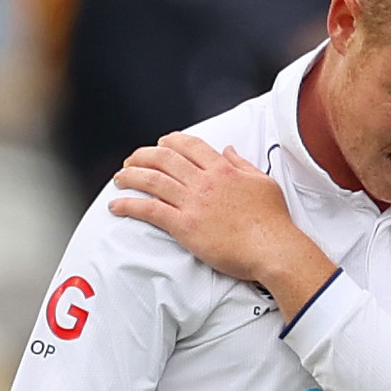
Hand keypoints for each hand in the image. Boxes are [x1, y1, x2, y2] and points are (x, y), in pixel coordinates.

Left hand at [109, 134, 336, 308]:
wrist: (274, 249)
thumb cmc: (273, 221)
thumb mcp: (262, 182)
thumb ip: (242, 164)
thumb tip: (228, 149)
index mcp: (223, 169)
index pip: (189, 145)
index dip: (169, 142)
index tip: (159, 144)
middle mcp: (204, 181)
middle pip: (164, 158)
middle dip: (142, 156)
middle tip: (131, 161)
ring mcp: (193, 203)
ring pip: (152, 180)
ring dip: (130, 177)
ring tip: (119, 179)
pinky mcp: (185, 226)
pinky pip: (150, 210)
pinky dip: (129, 205)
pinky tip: (116, 206)